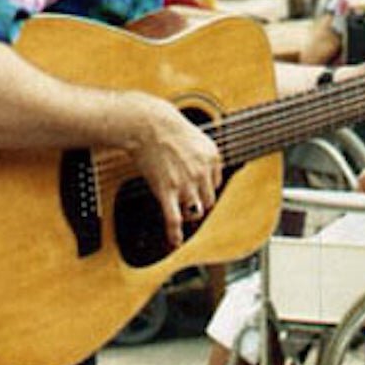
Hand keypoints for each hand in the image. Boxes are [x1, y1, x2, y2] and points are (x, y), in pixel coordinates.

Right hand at [125, 95, 222, 248]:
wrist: (147, 124)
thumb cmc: (166, 127)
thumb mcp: (197, 137)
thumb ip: (205, 156)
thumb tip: (209, 173)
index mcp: (213, 158)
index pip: (216, 182)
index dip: (205, 185)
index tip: (197, 188)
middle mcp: (203, 172)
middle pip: (209, 200)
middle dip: (199, 203)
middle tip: (188, 203)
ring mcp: (186, 183)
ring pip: (196, 212)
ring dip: (189, 216)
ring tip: (182, 217)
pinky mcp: (167, 190)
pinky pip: (174, 219)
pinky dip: (175, 234)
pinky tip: (175, 241)